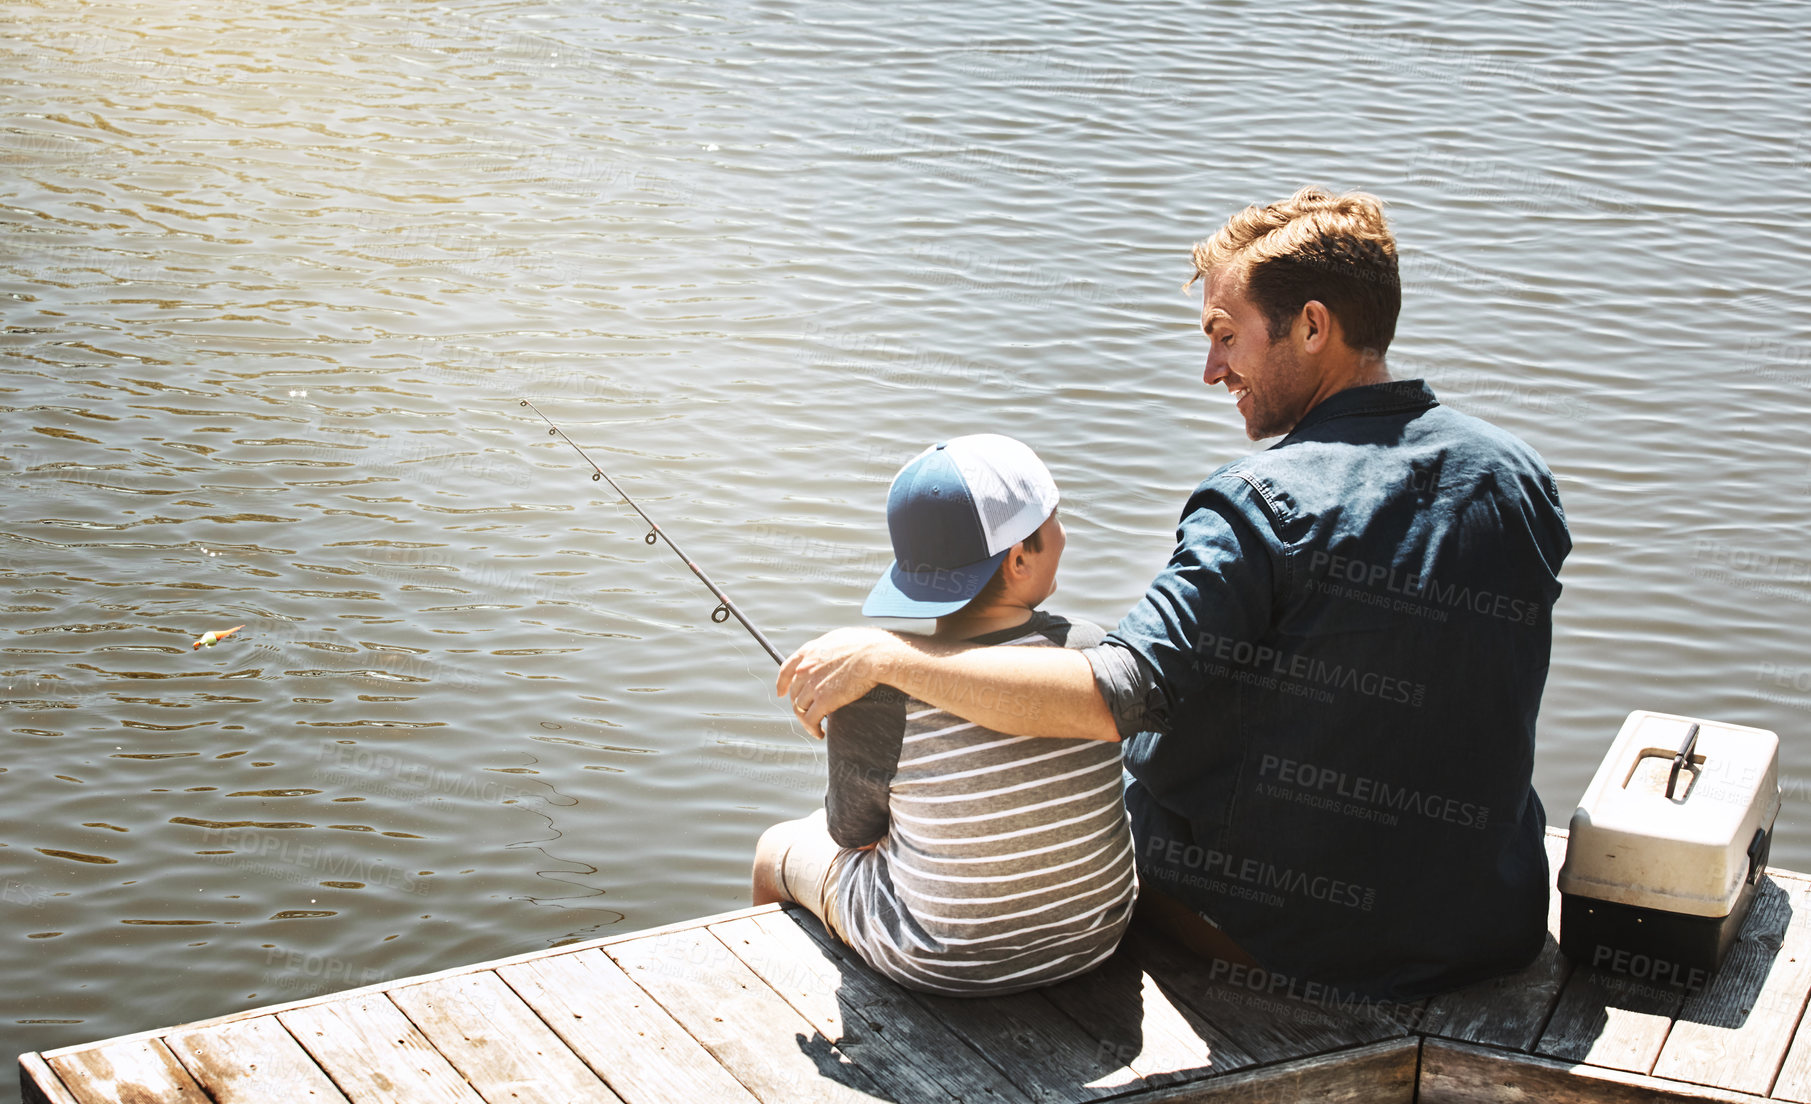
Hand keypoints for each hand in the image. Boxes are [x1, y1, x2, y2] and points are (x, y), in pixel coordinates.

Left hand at [776, 627, 896, 737]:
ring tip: (815, 726)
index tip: (781, 692)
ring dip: (806, 719)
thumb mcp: (840, 638)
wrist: (875, 655)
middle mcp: (806, 668)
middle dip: (800, 704)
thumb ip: (829, 649)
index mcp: (810, 651)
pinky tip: (819, 733)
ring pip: (800, 708)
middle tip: (809, 712)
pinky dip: (812, 729)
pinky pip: (810, 720)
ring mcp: (813, 685)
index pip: (787, 669)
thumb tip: (832, 655)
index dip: (783, 683)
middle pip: (794, 692)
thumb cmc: (867, 644)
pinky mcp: (823, 701)